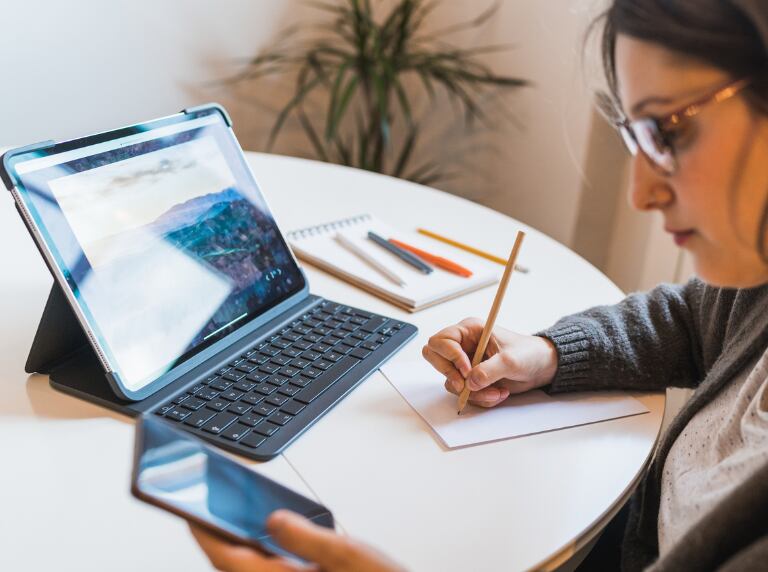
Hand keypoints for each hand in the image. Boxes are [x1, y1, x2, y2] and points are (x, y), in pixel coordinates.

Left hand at [190, 509, 402, 571]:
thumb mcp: (347, 557)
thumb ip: (307, 537)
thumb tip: (273, 519)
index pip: (228, 559)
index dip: (204, 534)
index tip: (188, 511)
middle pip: (233, 568)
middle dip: (217, 540)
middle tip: (205, 510)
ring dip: (235, 550)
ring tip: (230, 520)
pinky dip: (257, 559)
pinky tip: (266, 542)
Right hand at [422, 317, 557, 407]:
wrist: (541, 367)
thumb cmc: (528, 354)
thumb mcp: (510, 360)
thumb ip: (488, 371)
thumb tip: (469, 383)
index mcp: (469, 330)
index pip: (441, 341)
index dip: (450, 356)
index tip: (467, 370)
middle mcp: (463, 345)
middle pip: (434, 358)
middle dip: (450, 374)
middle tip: (466, 385)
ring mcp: (465, 363)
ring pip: (450, 381)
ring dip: (472, 392)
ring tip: (495, 391)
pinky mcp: (470, 379)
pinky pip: (463, 393)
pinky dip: (479, 398)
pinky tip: (497, 393)